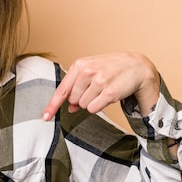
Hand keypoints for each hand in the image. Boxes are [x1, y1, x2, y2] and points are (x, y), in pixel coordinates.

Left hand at [42, 52, 159, 120]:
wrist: (137, 66)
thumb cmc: (110, 69)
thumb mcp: (91, 72)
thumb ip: (77, 88)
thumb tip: (69, 107)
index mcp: (79, 65)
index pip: (62, 90)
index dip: (52, 105)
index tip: (45, 117)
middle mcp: (87, 71)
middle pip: (73, 100)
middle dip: (82, 99)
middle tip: (95, 89)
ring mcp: (99, 81)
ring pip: (84, 105)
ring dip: (93, 102)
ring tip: (104, 90)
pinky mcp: (109, 91)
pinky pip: (95, 109)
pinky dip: (100, 106)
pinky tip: (109, 95)